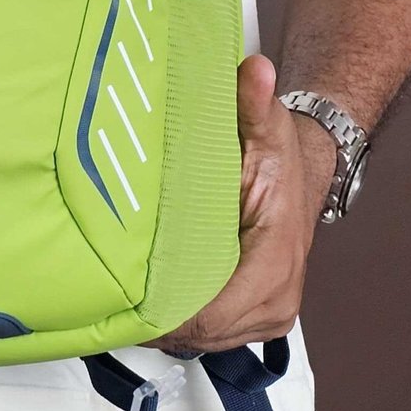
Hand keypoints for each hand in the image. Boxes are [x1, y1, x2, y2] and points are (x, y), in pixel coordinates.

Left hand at [148, 54, 336, 355]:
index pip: (215, 310)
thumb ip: (253, 103)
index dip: (168, 309)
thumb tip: (255, 70)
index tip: (124, 297)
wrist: (304, 174)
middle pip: (203, 332)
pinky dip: (181, 321)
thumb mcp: (265, 126)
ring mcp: (270, 315)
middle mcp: (278, 298)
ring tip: (120, 298)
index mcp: (276, 258)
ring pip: (205, 339)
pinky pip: (211, 334)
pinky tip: (149, 300)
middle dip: (156, 318)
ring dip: (166, 323)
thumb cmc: (279, 155)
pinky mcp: (258, 318)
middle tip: (105, 297)